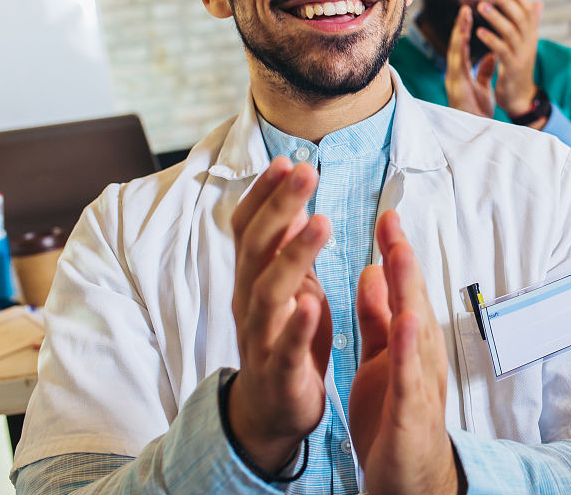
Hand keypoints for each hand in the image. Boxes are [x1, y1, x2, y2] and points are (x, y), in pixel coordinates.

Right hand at [227, 157, 331, 473]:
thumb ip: (285, 247)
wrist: (272, 411)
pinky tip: (313, 303)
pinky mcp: (280, 372)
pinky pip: (286, 347)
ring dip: (294, 254)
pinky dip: (297, 325)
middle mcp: (249, 302)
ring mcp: (261, 337)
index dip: (264, 194)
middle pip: (257, 247)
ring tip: (322, 222)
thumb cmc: (286, 340)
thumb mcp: (289, 286)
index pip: (248, 227)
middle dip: (280, 206)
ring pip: (269, 291)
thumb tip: (293, 199)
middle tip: (306, 171)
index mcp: (253, 279)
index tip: (287, 160)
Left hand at [350, 211, 458, 494]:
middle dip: (403, 260)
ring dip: (410, 293)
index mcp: (409, 343)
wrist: (406, 480)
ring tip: (400, 256)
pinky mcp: (412, 414)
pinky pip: (409, 377)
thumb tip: (374, 271)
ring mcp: (420, 384)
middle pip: (414, 301)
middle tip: (392, 221)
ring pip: (417, 333)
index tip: (384, 216)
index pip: (402, 290)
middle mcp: (421, 358)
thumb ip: (378, 317)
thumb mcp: (380, 358)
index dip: (394, 253)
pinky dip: (408, 350)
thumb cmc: (393, 418)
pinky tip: (404, 322)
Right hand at [444, 5, 495, 117]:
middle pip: (456, 45)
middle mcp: (455, 73)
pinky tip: (462, 38)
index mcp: (461, 73)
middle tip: (465, 7)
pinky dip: (459, 49)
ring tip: (463, 17)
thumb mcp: (484, 87)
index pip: (462, 47)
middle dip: (460, 26)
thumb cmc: (477, 111)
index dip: (465, 30)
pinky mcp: (455, 86)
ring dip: (459, 33)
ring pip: (454, 51)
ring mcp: (453, 79)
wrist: (476, 130)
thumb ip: (485, 70)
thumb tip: (491, 55)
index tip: (469, 13)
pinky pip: (457, 64)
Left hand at [475, 0, 542, 116]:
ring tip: (481, 6)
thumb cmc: (519, 67)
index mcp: (531, 35)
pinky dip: (491, 39)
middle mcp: (529, 42)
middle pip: (520, 17)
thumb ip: (530, 23)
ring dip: (496, 18)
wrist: (520, 96)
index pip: (528, 10)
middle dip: (506, 2)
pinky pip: (502, 50)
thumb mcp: (526, 43)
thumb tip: (538, 2)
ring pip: (511, 32)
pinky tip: (479, 31)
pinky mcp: (513, 68)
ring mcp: (522, 55)